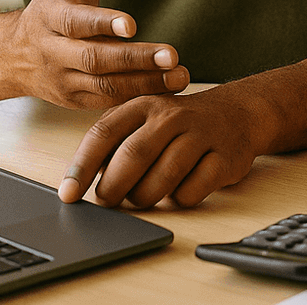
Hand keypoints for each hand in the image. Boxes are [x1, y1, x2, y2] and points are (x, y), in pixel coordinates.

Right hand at [4, 0, 188, 108]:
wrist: (15, 54)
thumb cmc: (54, 4)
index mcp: (49, 17)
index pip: (76, 22)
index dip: (102, 23)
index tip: (132, 24)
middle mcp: (53, 52)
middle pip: (95, 59)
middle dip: (134, 58)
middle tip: (173, 55)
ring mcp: (63, 81)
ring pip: (104, 87)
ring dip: (144, 83)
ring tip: (180, 76)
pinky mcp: (76, 101)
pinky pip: (108, 103)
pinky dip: (137, 97)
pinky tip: (167, 90)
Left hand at [58, 86, 259, 207]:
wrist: (237, 112)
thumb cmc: (178, 125)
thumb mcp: (143, 121)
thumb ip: (112, 144)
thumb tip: (77, 183)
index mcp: (144, 105)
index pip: (104, 133)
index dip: (82, 166)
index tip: (68, 194)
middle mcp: (172, 116)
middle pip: (133, 155)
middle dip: (114, 187)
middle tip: (107, 201)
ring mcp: (201, 135)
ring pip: (163, 177)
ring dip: (145, 197)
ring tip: (141, 198)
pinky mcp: (225, 157)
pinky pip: (192, 190)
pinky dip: (179, 200)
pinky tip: (179, 191)